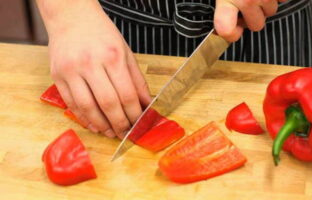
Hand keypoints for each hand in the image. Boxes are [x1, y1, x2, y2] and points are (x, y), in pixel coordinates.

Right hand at [40, 1, 150, 137]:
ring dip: (100, 125)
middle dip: (119, 124)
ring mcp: (71, 70)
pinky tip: (93, 125)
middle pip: (108, 103)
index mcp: (112, 57)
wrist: (71, 17)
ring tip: (110, 133)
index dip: (134, 114)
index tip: (139, 125)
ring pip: (87, 107)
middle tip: (125, 134)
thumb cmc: (102, 34)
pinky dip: (83, 118)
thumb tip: (146, 103)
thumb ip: (136, 79)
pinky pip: (70, 103)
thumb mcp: (125, 51)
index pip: (127, 94)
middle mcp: (91, 64)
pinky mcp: (57, 76)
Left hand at [214, 0, 286, 41]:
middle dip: (253, 17)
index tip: (231, 30)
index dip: (230, 34)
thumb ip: (222, 5)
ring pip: (271, 12)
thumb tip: (222, 24)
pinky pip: (283, 0)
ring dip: (265, 4)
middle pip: (256, 25)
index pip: (226, 31)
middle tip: (246, 2)